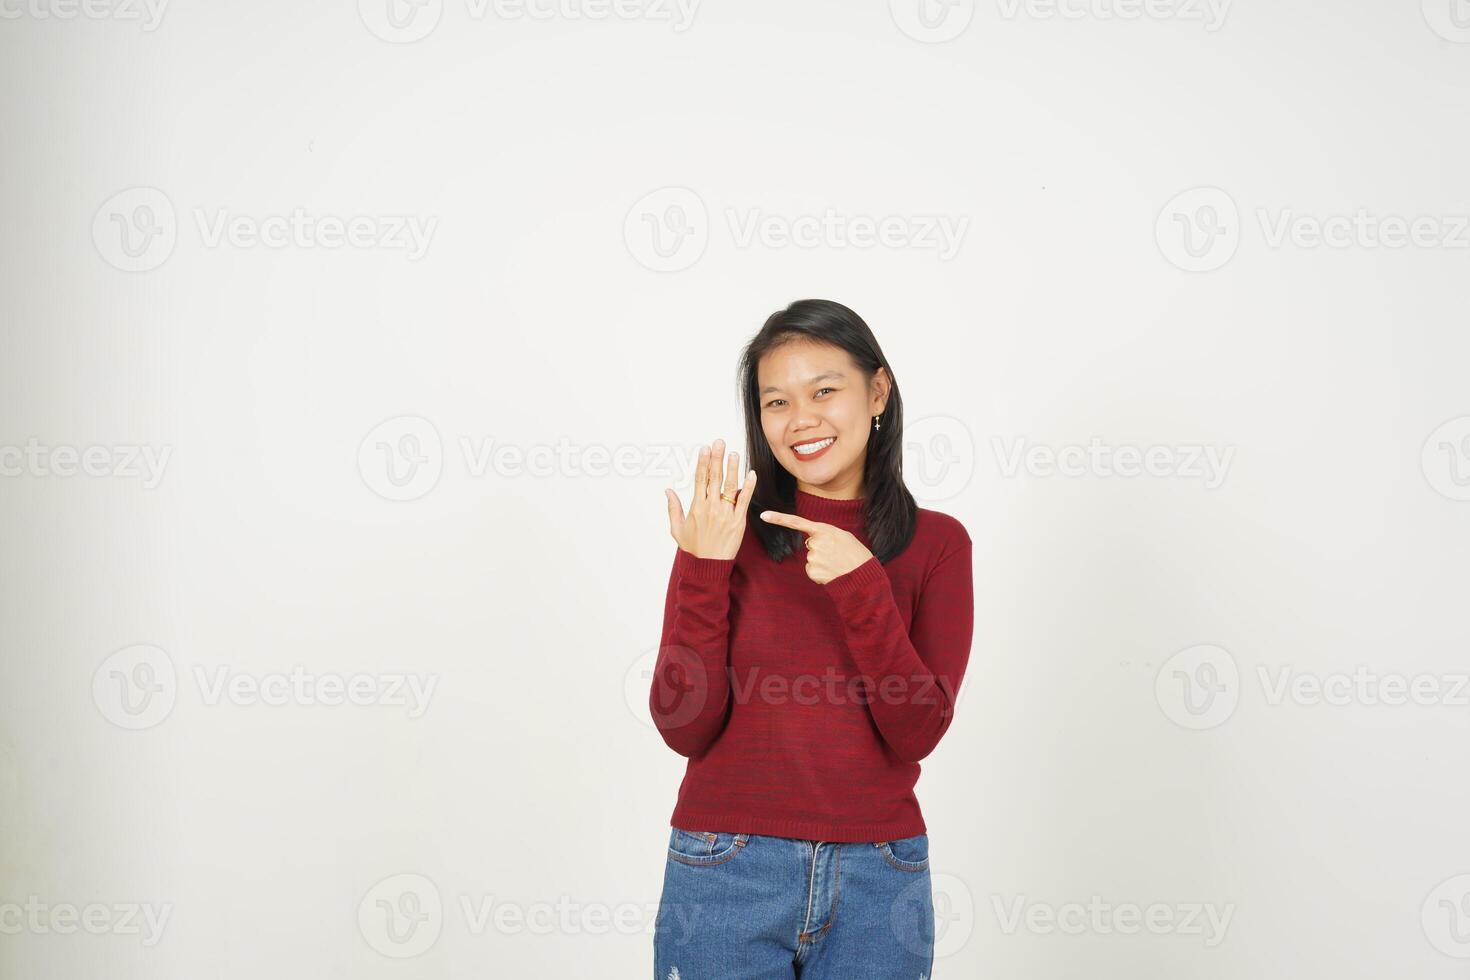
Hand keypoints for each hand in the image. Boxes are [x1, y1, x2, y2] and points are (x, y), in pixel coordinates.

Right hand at [666, 438, 755, 560]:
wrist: (707, 566)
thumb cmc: (692, 548)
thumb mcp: (677, 529)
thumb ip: (673, 508)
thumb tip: (668, 490)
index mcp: (696, 507)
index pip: (700, 479)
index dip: (703, 462)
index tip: (705, 448)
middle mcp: (711, 508)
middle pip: (714, 478)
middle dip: (717, 458)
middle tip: (720, 442)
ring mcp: (726, 514)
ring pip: (730, 486)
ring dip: (732, 468)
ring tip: (735, 453)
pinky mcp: (738, 522)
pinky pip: (744, 501)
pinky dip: (749, 487)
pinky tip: (752, 474)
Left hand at [758, 510, 873, 584]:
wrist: (862, 574)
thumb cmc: (855, 553)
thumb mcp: (842, 535)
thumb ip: (825, 534)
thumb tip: (811, 541)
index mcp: (823, 530)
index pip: (797, 522)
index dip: (778, 518)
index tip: (763, 515)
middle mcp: (815, 542)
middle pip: (809, 545)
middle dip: (820, 550)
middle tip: (836, 554)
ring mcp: (813, 557)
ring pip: (811, 559)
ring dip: (821, 562)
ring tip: (836, 563)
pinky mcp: (812, 571)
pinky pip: (811, 570)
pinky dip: (820, 572)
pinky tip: (832, 572)